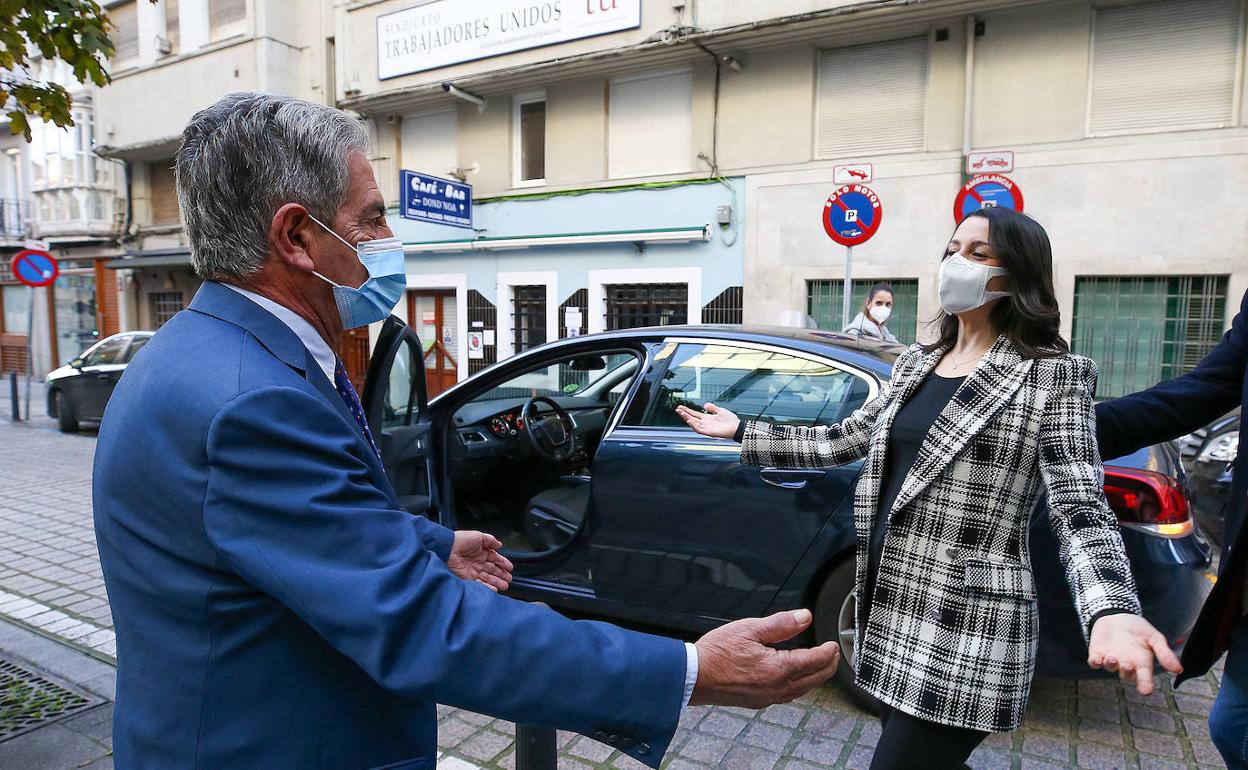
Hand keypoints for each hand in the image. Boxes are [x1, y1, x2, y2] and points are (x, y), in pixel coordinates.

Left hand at [447, 531, 513, 591]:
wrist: (447, 548)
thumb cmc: (461, 540)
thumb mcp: (479, 536)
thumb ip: (491, 541)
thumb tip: (500, 545)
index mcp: (481, 552)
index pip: (495, 559)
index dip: (503, 563)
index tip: (510, 568)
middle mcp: (478, 562)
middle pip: (493, 570)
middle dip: (502, 575)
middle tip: (509, 579)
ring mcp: (473, 570)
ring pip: (488, 578)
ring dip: (497, 582)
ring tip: (505, 586)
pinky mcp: (467, 578)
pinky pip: (479, 583)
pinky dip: (487, 587)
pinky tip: (494, 589)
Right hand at [675, 403, 740, 438]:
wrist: (737, 427)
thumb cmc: (730, 420)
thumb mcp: (720, 411)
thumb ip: (712, 408)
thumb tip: (705, 405)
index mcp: (707, 419)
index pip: (694, 414)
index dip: (687, 411)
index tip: (680, 407)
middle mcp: (705, 424)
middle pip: (692, 418)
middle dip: (684, 414)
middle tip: (678, 409)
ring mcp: (707, 428)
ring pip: (694, 424)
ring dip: (687, 419)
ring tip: (682, 413)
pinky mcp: (709, 432)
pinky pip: (700, 430)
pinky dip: (694, 425)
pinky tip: (690, 420)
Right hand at [690, 609, 839, 707]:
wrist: (694, 676)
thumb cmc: (716, 653)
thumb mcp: (749, 628)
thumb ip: (780, 624)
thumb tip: (803, 617)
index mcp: (778, 668)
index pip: (813, 660)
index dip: (827, 652)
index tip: (833, 645)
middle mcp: (776, 687)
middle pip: (813, 679)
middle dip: (827, 666)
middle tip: (834, 656)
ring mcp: (768, 697)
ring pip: (802, 690)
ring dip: (815, 678)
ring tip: (819, 668)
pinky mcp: (758, 702)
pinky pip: (787, 696)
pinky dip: (799, 686)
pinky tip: (794, 680)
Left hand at [1088, 613, 1181, 694]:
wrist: (1117, 615)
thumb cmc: (1138, 629)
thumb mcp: (1154, 638)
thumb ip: (1164, 653)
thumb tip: (1178, 669)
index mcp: (1142, 664)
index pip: (1144, 679)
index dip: (1145, 685)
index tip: (1146, 691)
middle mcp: (1127, 665)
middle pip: (1126, 675)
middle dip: (1127, 672)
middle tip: (1128, 665)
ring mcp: (1112, 660)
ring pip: (1110, 668)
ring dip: (1111, 664)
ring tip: (1114, 657)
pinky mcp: (1097, 654)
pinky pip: (1094, 662)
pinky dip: (1095, 662)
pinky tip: (1096, 659)